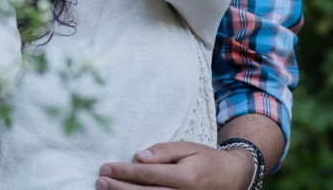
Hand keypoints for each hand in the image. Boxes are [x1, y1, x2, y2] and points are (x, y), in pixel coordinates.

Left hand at [95, 142, 253, 189]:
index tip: (106, 167)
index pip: (148, 174)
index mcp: (187, 177)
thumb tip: (138, 157)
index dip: (125, 171)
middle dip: (119, 188)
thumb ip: (163, 151)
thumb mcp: (188, 147)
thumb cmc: (205, 159)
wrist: (232, 179)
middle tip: (100, 181)